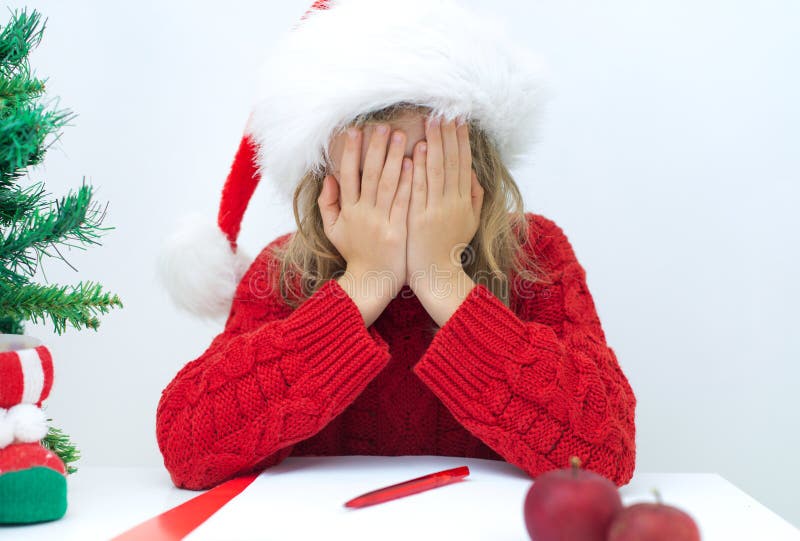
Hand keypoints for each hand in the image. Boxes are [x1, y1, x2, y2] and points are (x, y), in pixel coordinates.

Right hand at [319, 123, 412, 322]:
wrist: (371, 282)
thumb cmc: (355, 255)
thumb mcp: (333, 230)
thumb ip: (328, 203)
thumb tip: (328, 177)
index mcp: (347, 211)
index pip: (348, 174)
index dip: (351, 151)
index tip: (355, 130)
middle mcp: (363, 213)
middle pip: (369, 174)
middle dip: (375, 148)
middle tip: (383, 126)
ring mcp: (380, 222)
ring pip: (387, 184)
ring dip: (394, 157)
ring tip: (401, 136)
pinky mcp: (397, 230)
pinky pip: (403, 202)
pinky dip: (407, 182)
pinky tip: (413, 164)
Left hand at [406, 116, 482, 298]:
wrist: (437, 275)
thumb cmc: (449, 248)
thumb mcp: (469, 222)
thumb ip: (474, 197)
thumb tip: (472, 173)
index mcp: (464, 201)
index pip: (463, 164)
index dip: (461, 140)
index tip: (458, 120)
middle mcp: (452, 203)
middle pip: (451, 162)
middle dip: (448, 135)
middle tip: (444, 111)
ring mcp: (435, 210)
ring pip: (437, 171)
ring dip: (435, 144)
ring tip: (432, 121)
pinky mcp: (419, 219)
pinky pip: (419, 189)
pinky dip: (420, 168)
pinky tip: (418, 149)